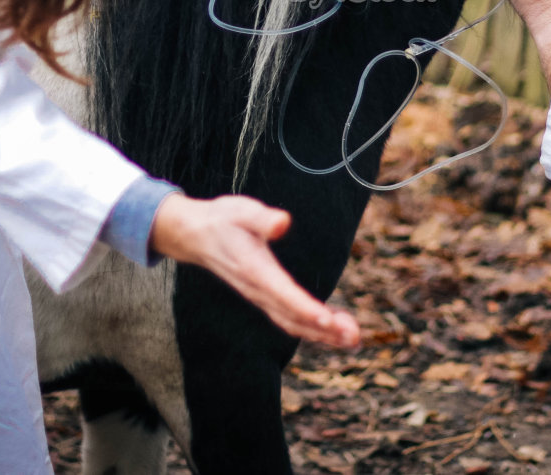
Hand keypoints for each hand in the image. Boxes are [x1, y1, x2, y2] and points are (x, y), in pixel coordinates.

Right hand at [149, 193, 360, 347]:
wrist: (197, 235)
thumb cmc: (223, 219)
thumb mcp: (241, 211)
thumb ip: (262, 218)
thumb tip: (283, 222)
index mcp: (254, 269)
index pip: (282, 293)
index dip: (305, 308)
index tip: (327, 320)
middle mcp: (257, 289)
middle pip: (292, 316)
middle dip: (324, 329)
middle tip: (353, 337)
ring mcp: (260, 297)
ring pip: (293, 323)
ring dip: (323, 334)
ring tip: (353, 339)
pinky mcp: (265, 298)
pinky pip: (289, 319)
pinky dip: (312, 328)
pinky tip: (334, 330)